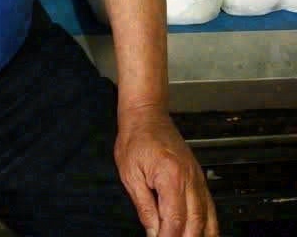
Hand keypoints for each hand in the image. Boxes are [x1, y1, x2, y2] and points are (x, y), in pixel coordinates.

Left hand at [114, 104, 218, 235]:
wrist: (146, 115)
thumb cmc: (135, 138)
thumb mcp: (130, 174)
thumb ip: (144, 206)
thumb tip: (153, 232)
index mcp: (170, 177)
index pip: (174, 220)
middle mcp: (189, 179)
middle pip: (195, 223)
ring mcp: (197, 178)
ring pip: (207, 218)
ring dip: (200, 235)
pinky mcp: (199, 177)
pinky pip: (209, 207)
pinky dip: (209, 225)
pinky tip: (204, 234)